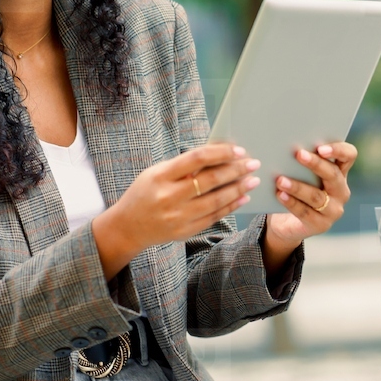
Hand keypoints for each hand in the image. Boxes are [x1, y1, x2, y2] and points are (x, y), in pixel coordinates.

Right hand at [96, 142, 260, 255]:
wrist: (127, 227)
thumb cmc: (145, 193)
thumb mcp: (156, 173)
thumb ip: (182, 166)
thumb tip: (217, 155)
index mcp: (160, 176)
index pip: (196, 159)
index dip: (220, 152)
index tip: (238, 149)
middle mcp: (169, 197)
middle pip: (210, 180)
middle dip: (235, 170)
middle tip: (253, 163)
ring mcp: (177, 217)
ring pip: (215, 200)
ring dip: (238, 189)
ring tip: (253, 180)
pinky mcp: (185, 231)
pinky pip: (213, 217)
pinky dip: (230, 206)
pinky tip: (242, 197)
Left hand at [266, 141, 356, 245]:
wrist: (286, 223)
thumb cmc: (294, 190)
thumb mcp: (299, 174)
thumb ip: (300, 162)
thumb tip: (287, 147)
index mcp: (340, 172)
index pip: (349, 156)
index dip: (338, 149)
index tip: (321, 147)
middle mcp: (341, 191)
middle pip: (333, 175)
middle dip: (315, 164)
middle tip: (298, 154)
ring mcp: (333, 210)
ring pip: (317, 196)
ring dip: (298, 186)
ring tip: (281, 180)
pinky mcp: (321, 225)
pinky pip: (306, 213)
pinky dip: (292, 203)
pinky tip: (280, 195)